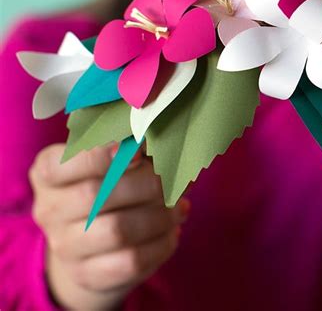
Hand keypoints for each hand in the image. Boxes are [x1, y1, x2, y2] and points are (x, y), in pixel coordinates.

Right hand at [29, 142, 189, 309]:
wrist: (94, 241)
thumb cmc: (109, 182)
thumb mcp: (114, 157)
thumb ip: (132, 146)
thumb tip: (159, 141)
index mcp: (48, 171)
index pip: (60, 164)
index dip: (99, 155)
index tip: (139, 151)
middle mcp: (49, 208)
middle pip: (95, 195)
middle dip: (145, 184)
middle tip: (172, 180)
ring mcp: (64, 246)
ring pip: (117, 230)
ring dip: (159, 216)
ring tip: (180, 206)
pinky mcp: (87, 274)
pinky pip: (130, 261)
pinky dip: (160, 244)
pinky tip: (172, 230)